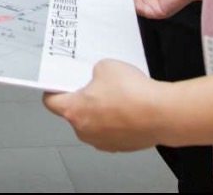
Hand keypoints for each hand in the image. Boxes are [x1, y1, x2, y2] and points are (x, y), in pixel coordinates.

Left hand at [44, 60, 167, 151]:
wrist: (162, 114)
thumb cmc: (132, 93)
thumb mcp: (105, 66)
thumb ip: (94, 72)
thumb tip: (97, 77)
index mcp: (74, 111)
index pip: (51, 102)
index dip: (53, 90)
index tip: (58, 84)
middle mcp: (84, 131)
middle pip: (74, 113)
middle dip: (83, 99)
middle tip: (95, 85)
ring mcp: (102, 142)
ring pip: (94, 123)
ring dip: (101, 111)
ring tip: (118, 96)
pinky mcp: (120, 147)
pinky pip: (111, 131)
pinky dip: (116, 121)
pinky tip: (129, 108)